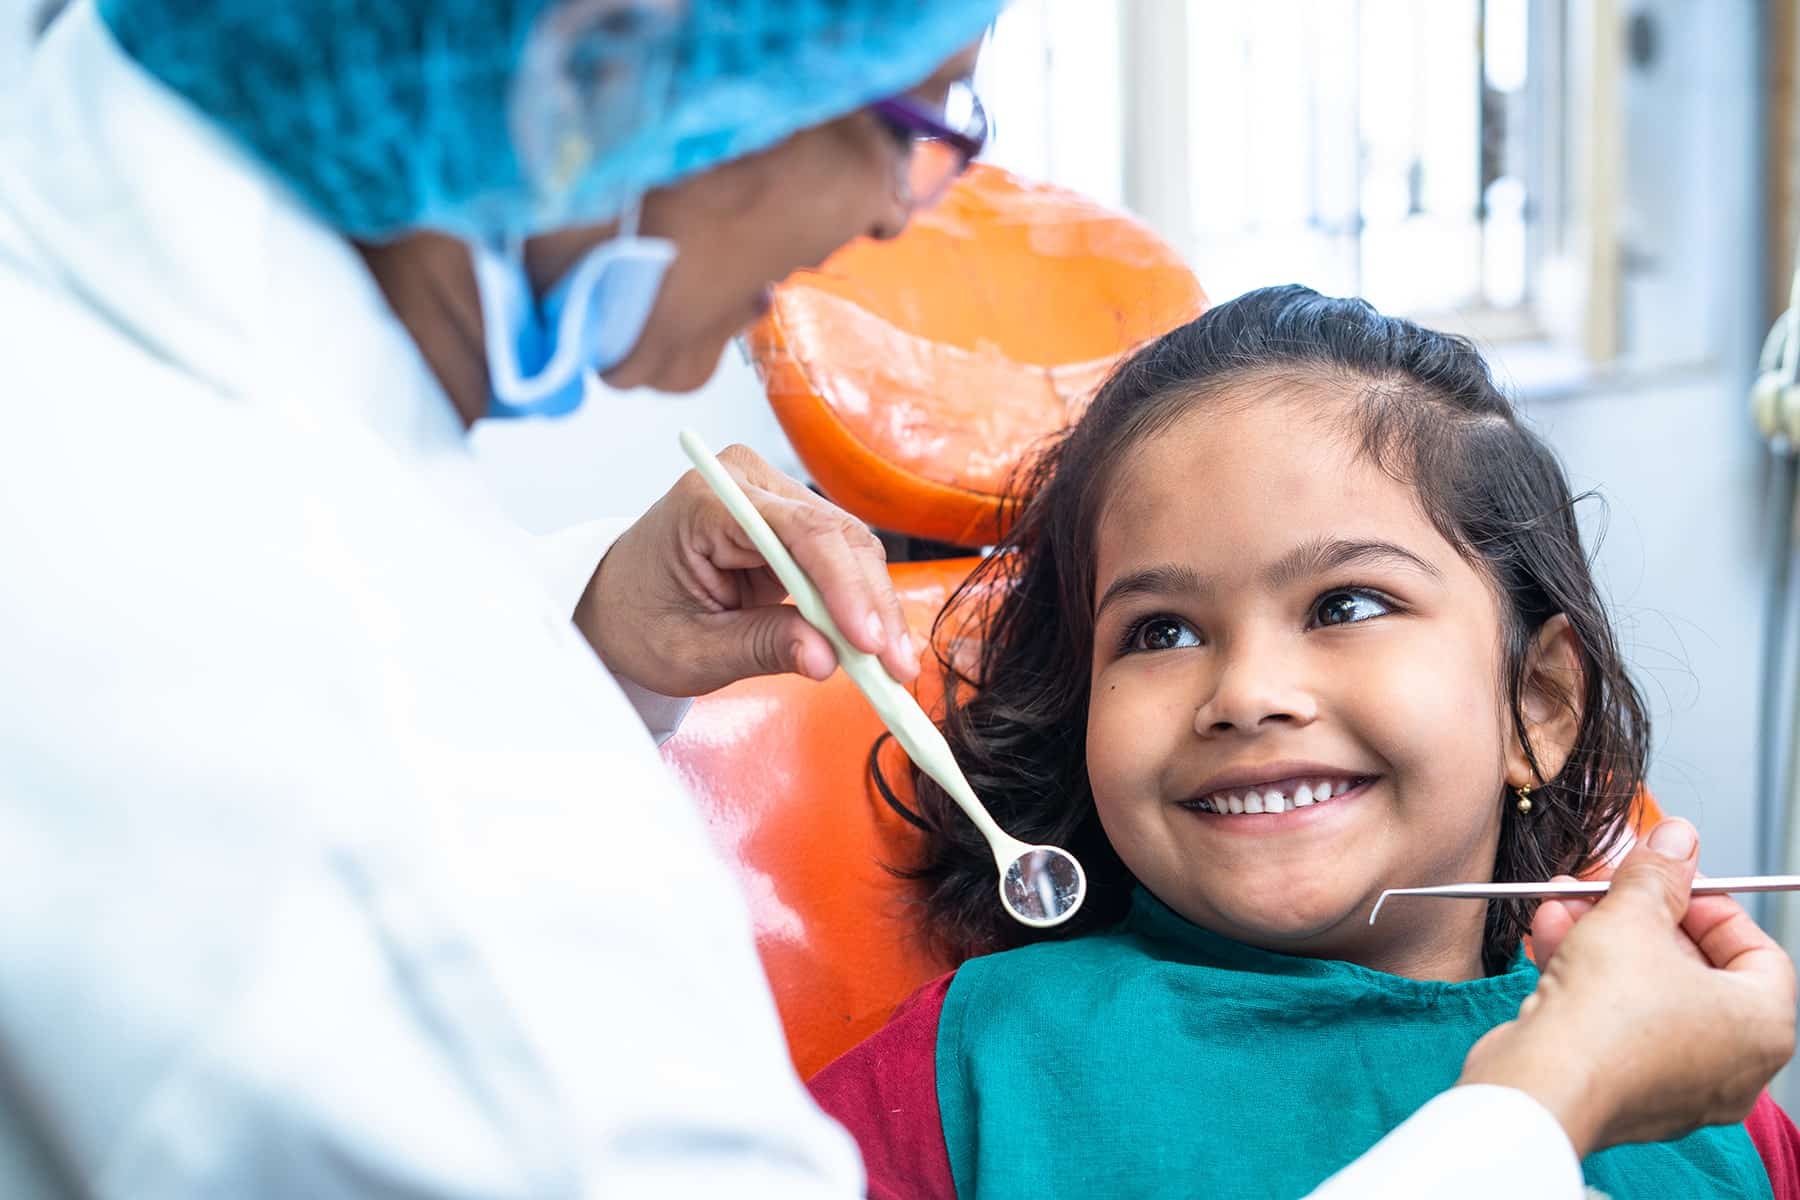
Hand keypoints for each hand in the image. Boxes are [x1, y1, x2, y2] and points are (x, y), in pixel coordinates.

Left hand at [576, 444, 919, 696]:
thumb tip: (826, 659)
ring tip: (892, 667)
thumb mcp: (690, 650)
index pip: (798, 531)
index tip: (869, 642)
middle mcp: (747, 481)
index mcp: (708, 501)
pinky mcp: (793, 521)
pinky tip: (878, 646)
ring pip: (850, 546)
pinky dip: (862, 604)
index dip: (843, 586)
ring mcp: (774, 495)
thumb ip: (759, 648)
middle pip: (836, 535)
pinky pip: (842, 558)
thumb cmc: (639, 620)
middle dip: (871, 604)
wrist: (617, 603)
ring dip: (876, 607)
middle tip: (895, 669)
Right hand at [1458, 819, 1795, 1157]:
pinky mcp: (1624, 1089)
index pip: (1753, 947)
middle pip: (1691, 965)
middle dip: (1636, 912)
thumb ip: (1657, 873)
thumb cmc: (1605, 1020)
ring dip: (1600, 936)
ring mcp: (1677, 1082)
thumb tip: (1676, 840)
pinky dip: (1586, 977)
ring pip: (1645, 990)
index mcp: (1761, 1026)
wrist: (1541, 1084)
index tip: (1668, 877)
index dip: (1705, 901)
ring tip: (1562, 900)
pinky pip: (1616, 1021)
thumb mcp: (1632, 917)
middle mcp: (1731, 1063)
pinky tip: (1549, 935)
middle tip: (1607, 882)